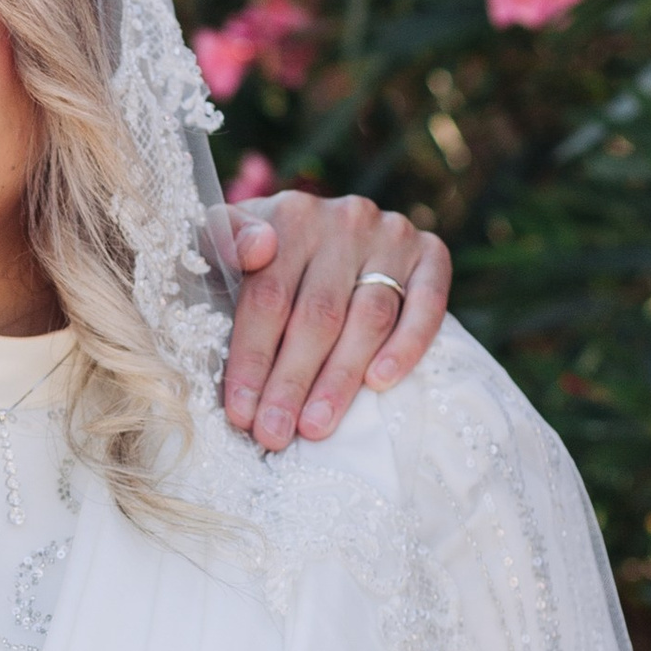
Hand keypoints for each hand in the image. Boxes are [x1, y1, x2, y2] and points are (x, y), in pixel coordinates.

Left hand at [219, 196, 449, 453]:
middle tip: (274, 433)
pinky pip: (427, 303)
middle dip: (292, 381)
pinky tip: (381, 383)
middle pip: (318, 314)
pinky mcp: (430, 252)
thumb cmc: (257, 257)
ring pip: (369, 317)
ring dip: (341, 378)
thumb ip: (220, 244)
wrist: (318, 234)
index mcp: (289, 216)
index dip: (252, 358)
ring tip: (316, 427)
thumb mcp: (220, 245)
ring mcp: (391, 235)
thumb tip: (257, 248)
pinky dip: (407, 345)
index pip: (268, 296)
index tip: (240, 413)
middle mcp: (344, 219)